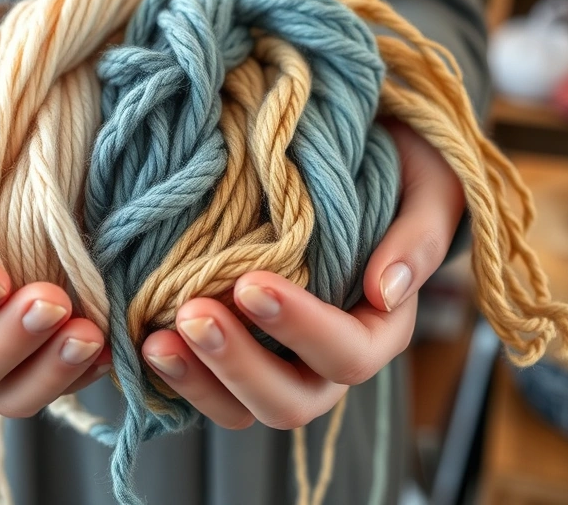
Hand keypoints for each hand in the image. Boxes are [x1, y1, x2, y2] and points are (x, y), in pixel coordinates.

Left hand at [141, 119, 465, 429]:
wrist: (345, 158)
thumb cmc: (394, 167)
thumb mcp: (424, 186)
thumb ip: (416, 235)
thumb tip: (387, 289)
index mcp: (378, 327)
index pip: (349, 353)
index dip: (301, 329)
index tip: (250, 284)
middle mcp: (326, 360)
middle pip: (291, 401)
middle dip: (239, 364)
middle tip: (191, 313)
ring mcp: (278, 363)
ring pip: (242, 409)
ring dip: (199, 380)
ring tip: (156, 340)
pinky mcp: (235, 355)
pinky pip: (207, 391)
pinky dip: (175, 376)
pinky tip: (142, 341)